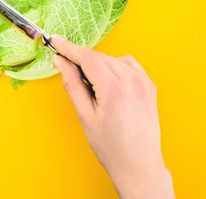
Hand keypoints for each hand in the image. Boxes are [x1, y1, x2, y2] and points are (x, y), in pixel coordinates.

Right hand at [52, 35, 173, 198]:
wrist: (139, 165)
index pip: (88, 58)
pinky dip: (114, 66)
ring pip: (113, 59)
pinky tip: (107, 81)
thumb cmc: (111, 147)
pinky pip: (128, 65)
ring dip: (97, 63)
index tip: (55, 41)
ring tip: (90, 84)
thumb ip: (72, 84)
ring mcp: (144, 83)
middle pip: (100, 57)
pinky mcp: (150, 86)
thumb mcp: (85, 116)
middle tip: (65, 66)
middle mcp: (132, 82)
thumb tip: (60, 62)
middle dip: (81, 58)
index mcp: (114, 90)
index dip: (70, 48)